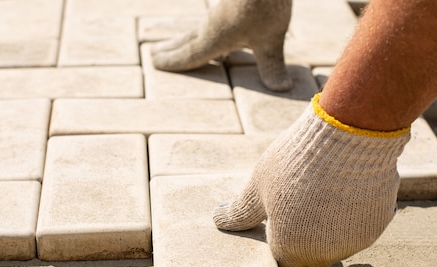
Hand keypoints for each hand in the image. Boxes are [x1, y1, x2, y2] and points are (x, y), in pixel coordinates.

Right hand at [151, 0, 292, 91]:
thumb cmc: (265, 5)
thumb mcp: (271, 39)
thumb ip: (271, 63)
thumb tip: (282, 89)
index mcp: (215, 37)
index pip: (190, 54)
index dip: (173, 62)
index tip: (154, 63)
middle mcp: (212, 21)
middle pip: (188, 38)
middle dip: (173, 48)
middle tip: (154, 53)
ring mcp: (220, 5)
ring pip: (200, 24)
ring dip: (187, 34)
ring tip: (179, 39)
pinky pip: (214, 10)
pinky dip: (208, 21)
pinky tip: (213, 17)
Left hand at [213, 94, 410, 266]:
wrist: (350, 136)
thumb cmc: (296, 161)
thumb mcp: (259, 185)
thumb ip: (241, 211)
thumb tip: (219, 221)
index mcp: (290, 248)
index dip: (281, 251)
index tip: (280, 231)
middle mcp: (323, 254)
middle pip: (311, 261)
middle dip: (304, 243)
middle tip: (301, 211)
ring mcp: (353, 242)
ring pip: (337, 245)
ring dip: (330, 230)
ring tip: (323, 192)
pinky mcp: (377, 226)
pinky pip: (360, 229)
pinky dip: (351, 216)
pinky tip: (345, 189)